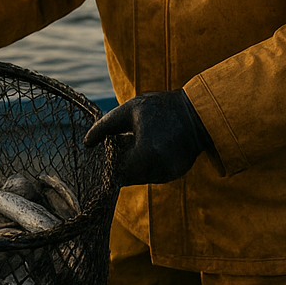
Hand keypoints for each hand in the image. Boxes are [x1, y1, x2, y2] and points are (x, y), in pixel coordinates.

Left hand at [84, 90, 210, 186]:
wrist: (199, 111)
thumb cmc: (161, 107)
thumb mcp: (130, 110)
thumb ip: (105, 127)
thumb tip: (86, 143)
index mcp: (146, 154)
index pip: (116, 172)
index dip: (108, 164)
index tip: (106, 152)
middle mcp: (159, 169)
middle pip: (127, 177)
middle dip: (122, 162)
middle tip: (125, 141)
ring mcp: (169, 174)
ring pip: (140, 176)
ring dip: (135, 163)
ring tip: (142, 139)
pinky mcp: (176, 173)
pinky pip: (153, 173)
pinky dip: (148, 163)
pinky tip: (153, 145)